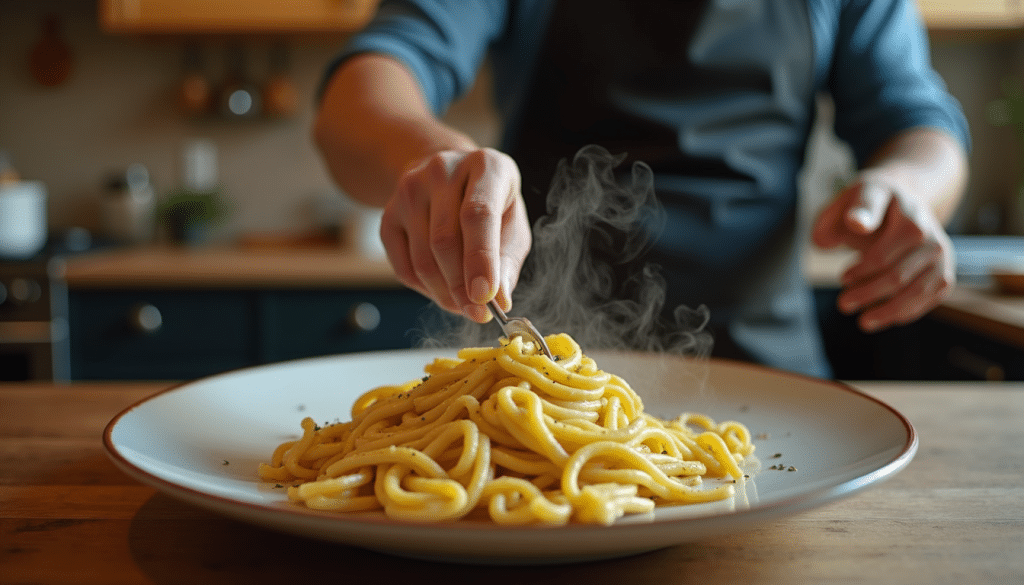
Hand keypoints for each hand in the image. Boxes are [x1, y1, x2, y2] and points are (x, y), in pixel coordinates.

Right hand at [380, 147, 531, 322]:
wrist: (448, 176)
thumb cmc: (490, 204)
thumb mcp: (512, 224)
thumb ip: (508, 261)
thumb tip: (499, 301)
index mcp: (486, 166)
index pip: (478, 215)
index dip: (481, 260)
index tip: (485, 298)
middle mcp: (443, 170)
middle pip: (444, 241)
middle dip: (462, 287)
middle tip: (477, 313)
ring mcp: (409, 190)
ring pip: (422, 259)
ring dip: (445, 294)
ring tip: (464, 305)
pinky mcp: (388, 214)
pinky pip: (403, 267)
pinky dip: (425, 290)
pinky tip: (443, 291)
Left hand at [811, 172, 954, 332]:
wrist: (905, 202)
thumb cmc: (874, 203)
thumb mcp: (858, 195)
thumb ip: (851, 210)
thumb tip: (856, 224)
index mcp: (907, 215)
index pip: (884, 251)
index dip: (862, 269)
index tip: (843, 278)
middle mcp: (930, 235)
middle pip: (896, 275)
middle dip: (867, 294)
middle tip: (843, 304)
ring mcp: (941, 256)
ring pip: (915, 292)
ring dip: (887, 311)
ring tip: (863, 321)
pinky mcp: (945, 272)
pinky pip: (928, 299)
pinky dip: (905, 312)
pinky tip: (883, 318)